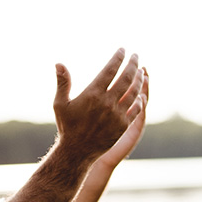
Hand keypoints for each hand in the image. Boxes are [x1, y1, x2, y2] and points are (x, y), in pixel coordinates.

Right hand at [53, 48, 145, 165]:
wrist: (77, 152)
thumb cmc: (67, 126)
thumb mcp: (60, 104)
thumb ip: (63, 83)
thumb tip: (58, 63)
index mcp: (93, 94)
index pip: (110, 70)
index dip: (118, 58)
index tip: (122, 50)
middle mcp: (107, 103)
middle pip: (126, 78)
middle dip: (133, 64)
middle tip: (136, 55)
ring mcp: (117, 115)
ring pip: (134, 92)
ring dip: (139, 80)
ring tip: (141, 71)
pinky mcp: (123, 126)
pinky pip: (136, 109)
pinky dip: (140, 99)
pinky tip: (142, 93)